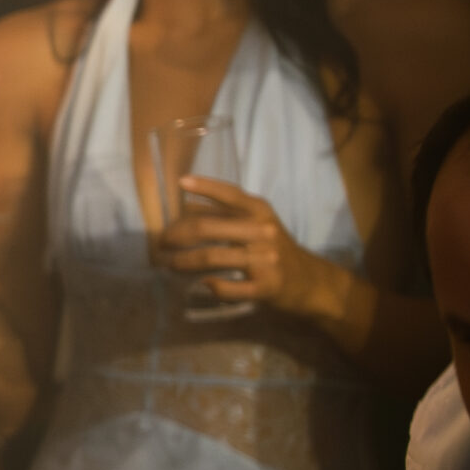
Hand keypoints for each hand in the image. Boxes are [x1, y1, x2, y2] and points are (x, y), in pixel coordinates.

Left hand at [155, 177, 334, 317]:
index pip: (230, 195)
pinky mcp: (265, 287)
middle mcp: (262, 231)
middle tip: (161, 243)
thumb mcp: (256, 222)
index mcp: (259, 211)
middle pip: (207, 229)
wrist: (308, 281)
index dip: (205, 186)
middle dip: (176, 236)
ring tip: (169, 264)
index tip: (180, 182)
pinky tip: (201, 284)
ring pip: (211, 258)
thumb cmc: (273, 247)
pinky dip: (209, 285)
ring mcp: (265, 260)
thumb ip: (225, 212)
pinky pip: (227, 288)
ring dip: (182, 262)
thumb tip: (186, 203)